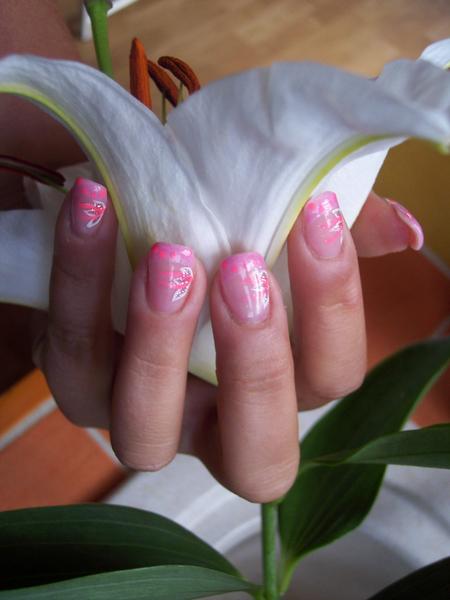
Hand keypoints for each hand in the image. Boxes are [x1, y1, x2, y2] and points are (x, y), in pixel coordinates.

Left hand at [33, 178, 422, 501]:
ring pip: (146, 434)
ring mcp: (139, 414)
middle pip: (255, 460)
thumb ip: (340, 228)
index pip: (330, 381)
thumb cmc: (216, 231)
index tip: (315, 219)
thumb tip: (406, 232)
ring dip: (160, 347)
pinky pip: (72, 354)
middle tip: (243, 271)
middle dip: (255, 369)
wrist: (128, 218)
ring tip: (167, 255)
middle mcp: (212, 422)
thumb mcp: (277, 224)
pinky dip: (81, 281)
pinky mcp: (76, 383)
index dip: (332, 311)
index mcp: (277, 386)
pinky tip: (96, 210)